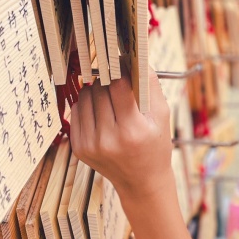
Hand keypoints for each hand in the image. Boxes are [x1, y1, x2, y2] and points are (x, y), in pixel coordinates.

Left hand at [69, 63, 173, 200]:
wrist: (141, 181)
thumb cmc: (155, 145)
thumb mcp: (162, 115)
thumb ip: (149, 84)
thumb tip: (134, 56)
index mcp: (132, 131)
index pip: (119, 85)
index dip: (123, 70)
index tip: (126, 64)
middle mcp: (108, 140)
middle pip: (100, 89)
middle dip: (111, 80)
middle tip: (121, 84)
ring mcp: (90, 145)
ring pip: (85, 96)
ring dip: (97, 90)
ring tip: (111, 99)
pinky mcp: (79, 147)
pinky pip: (76, 110)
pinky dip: (87, 105)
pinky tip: (101, 112)